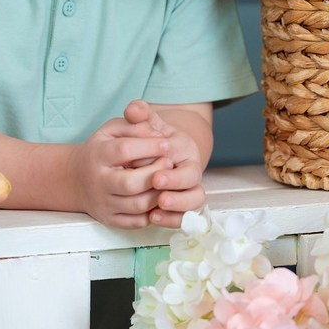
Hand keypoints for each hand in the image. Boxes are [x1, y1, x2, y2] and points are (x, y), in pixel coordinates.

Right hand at [67, 115, 171, 228]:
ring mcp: (104, 204)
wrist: (76, 178)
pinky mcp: (110, 220)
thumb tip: (157, 134)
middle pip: (131, 183)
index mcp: (97, 155)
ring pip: (138, 206)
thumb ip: (134, 125)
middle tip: (170, 163)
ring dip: (158, 194)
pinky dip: (153, 213)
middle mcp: (98, 182)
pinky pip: (137, 222)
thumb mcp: (112, 130)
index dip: (149, 147)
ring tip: (167, 181)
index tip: (166, 143)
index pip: (124, 150)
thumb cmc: (102, 149)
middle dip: (156, 173)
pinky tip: (158, 198)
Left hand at [123, 101, 205, 227]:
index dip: (163, 158)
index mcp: (184, 146)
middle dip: (174, 182)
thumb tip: (133, 109)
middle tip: (156, 183)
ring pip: (195, 199)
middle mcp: (192, 167)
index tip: (148, 166)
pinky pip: (186, 217)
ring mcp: (190, 188)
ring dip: (178, 204)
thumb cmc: (150, 140)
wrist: (158, 157)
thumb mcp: (146, 124)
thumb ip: (141, 114)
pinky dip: (173, 219)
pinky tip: (154, 218)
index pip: (179, 153)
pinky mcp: (185, 205)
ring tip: (157, 206)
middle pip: (192, 178)